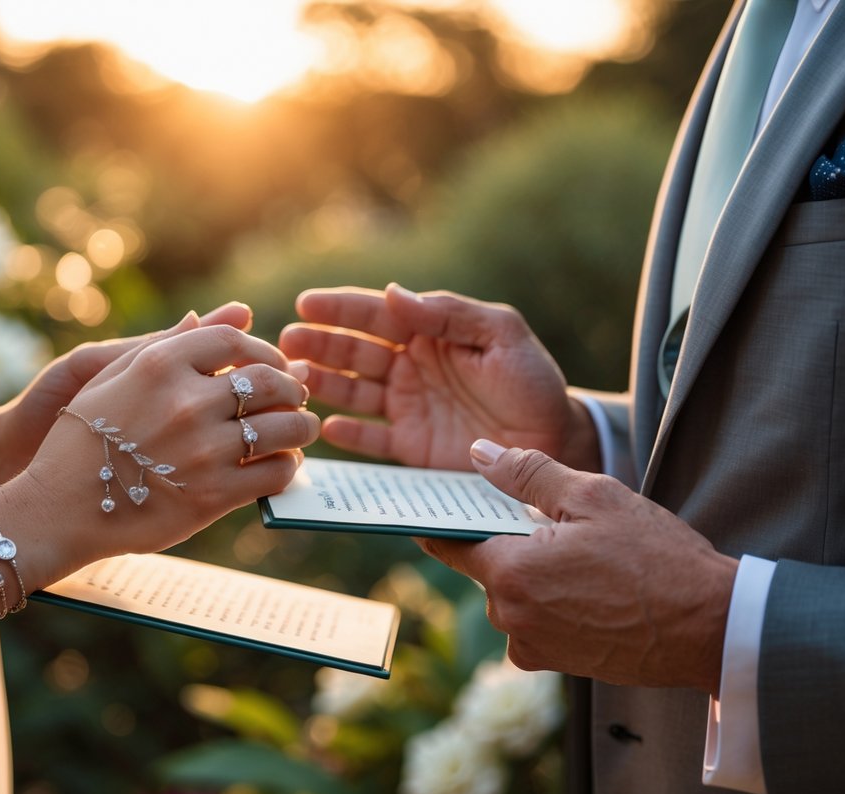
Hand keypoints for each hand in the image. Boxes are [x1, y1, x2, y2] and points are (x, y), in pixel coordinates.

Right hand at [13, 325, 319, 582]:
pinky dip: (288, 467)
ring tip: (303, 429)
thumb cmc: (81, 439)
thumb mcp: (110, 376)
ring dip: (302, 427)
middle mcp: (186, 403)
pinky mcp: (214, 496)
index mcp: (160, 365)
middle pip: (266, 381)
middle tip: (297, 396)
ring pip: (282, 427)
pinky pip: (274, 473)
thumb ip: (167, 344)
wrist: (58, 510)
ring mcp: (203, 450)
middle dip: (291, 387)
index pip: (234, 341)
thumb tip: (217, 316)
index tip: (272, 363)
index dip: (263, 351)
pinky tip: (283, 464)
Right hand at [279, 284, 597, 470]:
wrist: (557, 443)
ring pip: (354, 392)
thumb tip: (392, 293)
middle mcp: (411, 368)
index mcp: (430, 334)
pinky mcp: (412, 448)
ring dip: (325, 384)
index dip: (340, 309)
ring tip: (298, 381)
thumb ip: (449, 313)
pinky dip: (349, 435)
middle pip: (355, 353)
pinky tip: (329, 429)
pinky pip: (371, 440)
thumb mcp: (502, 335)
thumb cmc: (533, 383)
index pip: (377, 316)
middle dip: (319, 345)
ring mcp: (408, 408)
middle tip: (287, 343)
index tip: (305, 304)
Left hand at [418, 441, 737, 695]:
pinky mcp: (559, 665)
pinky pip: (538, 621)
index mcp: (509, 574)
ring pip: (516, 595)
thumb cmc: (656, 557)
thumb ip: (527, 474)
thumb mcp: (592, 497)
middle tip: (552, 521)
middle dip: (511, 543)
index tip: (437, 508)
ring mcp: (535, 646)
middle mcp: (511, 617)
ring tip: (587, 555)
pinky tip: (594, 586)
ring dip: (538, 573)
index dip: (446, 522)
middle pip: (489, 568)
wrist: (711, 627)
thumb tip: (480, 455)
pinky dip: (555, 601)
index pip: (450, 545)